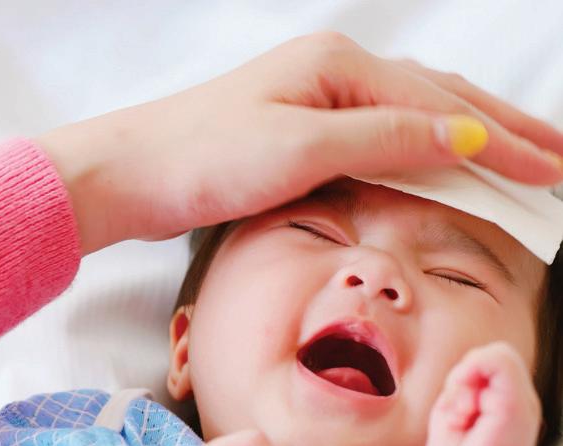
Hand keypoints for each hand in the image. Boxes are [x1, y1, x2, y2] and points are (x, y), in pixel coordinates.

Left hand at [38, 31, 562, 253]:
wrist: (127, 175)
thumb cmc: (200, 160)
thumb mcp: (300, 150)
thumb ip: (386, 141)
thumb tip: (467, 140)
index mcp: (341, 68)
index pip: (443, 109)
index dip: (503, 144)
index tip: (552, 173)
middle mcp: (333, 74)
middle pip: (438, 101)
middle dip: (504, 131)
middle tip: (560, 159)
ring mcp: (313, 100)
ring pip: (412, 116)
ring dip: (468, 138)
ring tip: (519, 158)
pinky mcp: (294, 132)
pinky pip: (378, 135)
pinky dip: (420, 149)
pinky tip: (437, 162)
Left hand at [424, 342, 540, 445]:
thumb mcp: (449, 421)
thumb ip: (458, 392)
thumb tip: (468, 367)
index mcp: (501, 405)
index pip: (478, 364)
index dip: (458, 381)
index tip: (454, 417)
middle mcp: (516, 400)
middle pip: (485, 357)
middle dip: (461, 380)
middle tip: (459, 418)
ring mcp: (521, 402)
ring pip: (493, 354)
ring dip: (465, 382)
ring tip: (464, 419)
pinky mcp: (517, 405)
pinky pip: (498, 358)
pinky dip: (471, 377)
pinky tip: (465, 412)